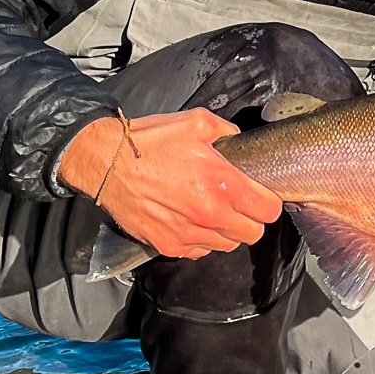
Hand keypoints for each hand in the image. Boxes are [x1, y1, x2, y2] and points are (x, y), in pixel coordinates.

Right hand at [56, 109, 281, 259]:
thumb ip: (226, 132)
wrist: (106, 162)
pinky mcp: (167, 245)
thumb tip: (236, 141)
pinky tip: (191, 220)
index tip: (260, 195)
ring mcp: (188, 234)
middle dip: (251, 219)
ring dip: (226, 231)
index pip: (268, 211)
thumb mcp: (196, 122)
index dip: (268, 202)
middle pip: (252, 234)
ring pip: (226, 246)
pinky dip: (200, 240)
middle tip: (239, 204)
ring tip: (213, 211)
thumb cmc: (150, 141)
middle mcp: (209, 214)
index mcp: (223, 183)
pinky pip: (198, 251)